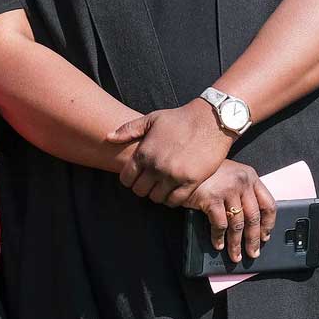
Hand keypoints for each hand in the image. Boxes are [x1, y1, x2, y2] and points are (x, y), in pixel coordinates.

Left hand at [112, 100, 234, 204]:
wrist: (211, 120)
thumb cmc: (179, 118)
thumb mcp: (151, 119)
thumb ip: (128, 129)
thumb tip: (108, 137)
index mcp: (144, 152)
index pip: (126, 179)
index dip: (129, 180)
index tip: (137, 178)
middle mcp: (156, 166)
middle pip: (140, 191)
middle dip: (142, 188)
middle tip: (150, 183)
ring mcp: (174, 175)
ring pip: (157, 198)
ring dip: (158, 194)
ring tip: (162, 187)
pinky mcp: (192, 181)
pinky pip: (176, 201)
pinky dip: (172, 199)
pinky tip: (175, 191)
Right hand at [186, 159, 276, 265]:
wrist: (184, 161)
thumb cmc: (206, 170)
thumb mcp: (229, 174)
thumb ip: (241, 190)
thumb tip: (248, 219)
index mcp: (250, 176)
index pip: (268, 204)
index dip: (268, 224)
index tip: (265, 236)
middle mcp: (242, 182)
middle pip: (254, 218)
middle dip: (253, 239)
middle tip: (253, 252)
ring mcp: (227, 190)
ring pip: (237, 224)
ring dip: (236, 243)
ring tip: (235, 254)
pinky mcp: (212, 198)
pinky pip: (220, 224)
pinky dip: (219, 237)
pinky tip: (218, 244)